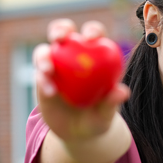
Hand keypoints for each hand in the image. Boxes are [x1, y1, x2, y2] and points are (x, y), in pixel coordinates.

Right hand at [33, 19, 129, 143]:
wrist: (77, 133)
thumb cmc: (97, 120)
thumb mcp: (105, 115)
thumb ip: (112, 103)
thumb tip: (122, 92)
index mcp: (94, 55)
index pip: (94, 34)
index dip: (92, 30)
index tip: (91, 38)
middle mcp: (72, 54)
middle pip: (65, 33)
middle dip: (61, 29)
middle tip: (60, 38)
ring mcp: (55, 65)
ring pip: (44, 50)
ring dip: (44, 55)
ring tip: (48, 69)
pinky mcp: (42, 79)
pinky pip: (39, 74)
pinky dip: (42, 79)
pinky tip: (50, 91)